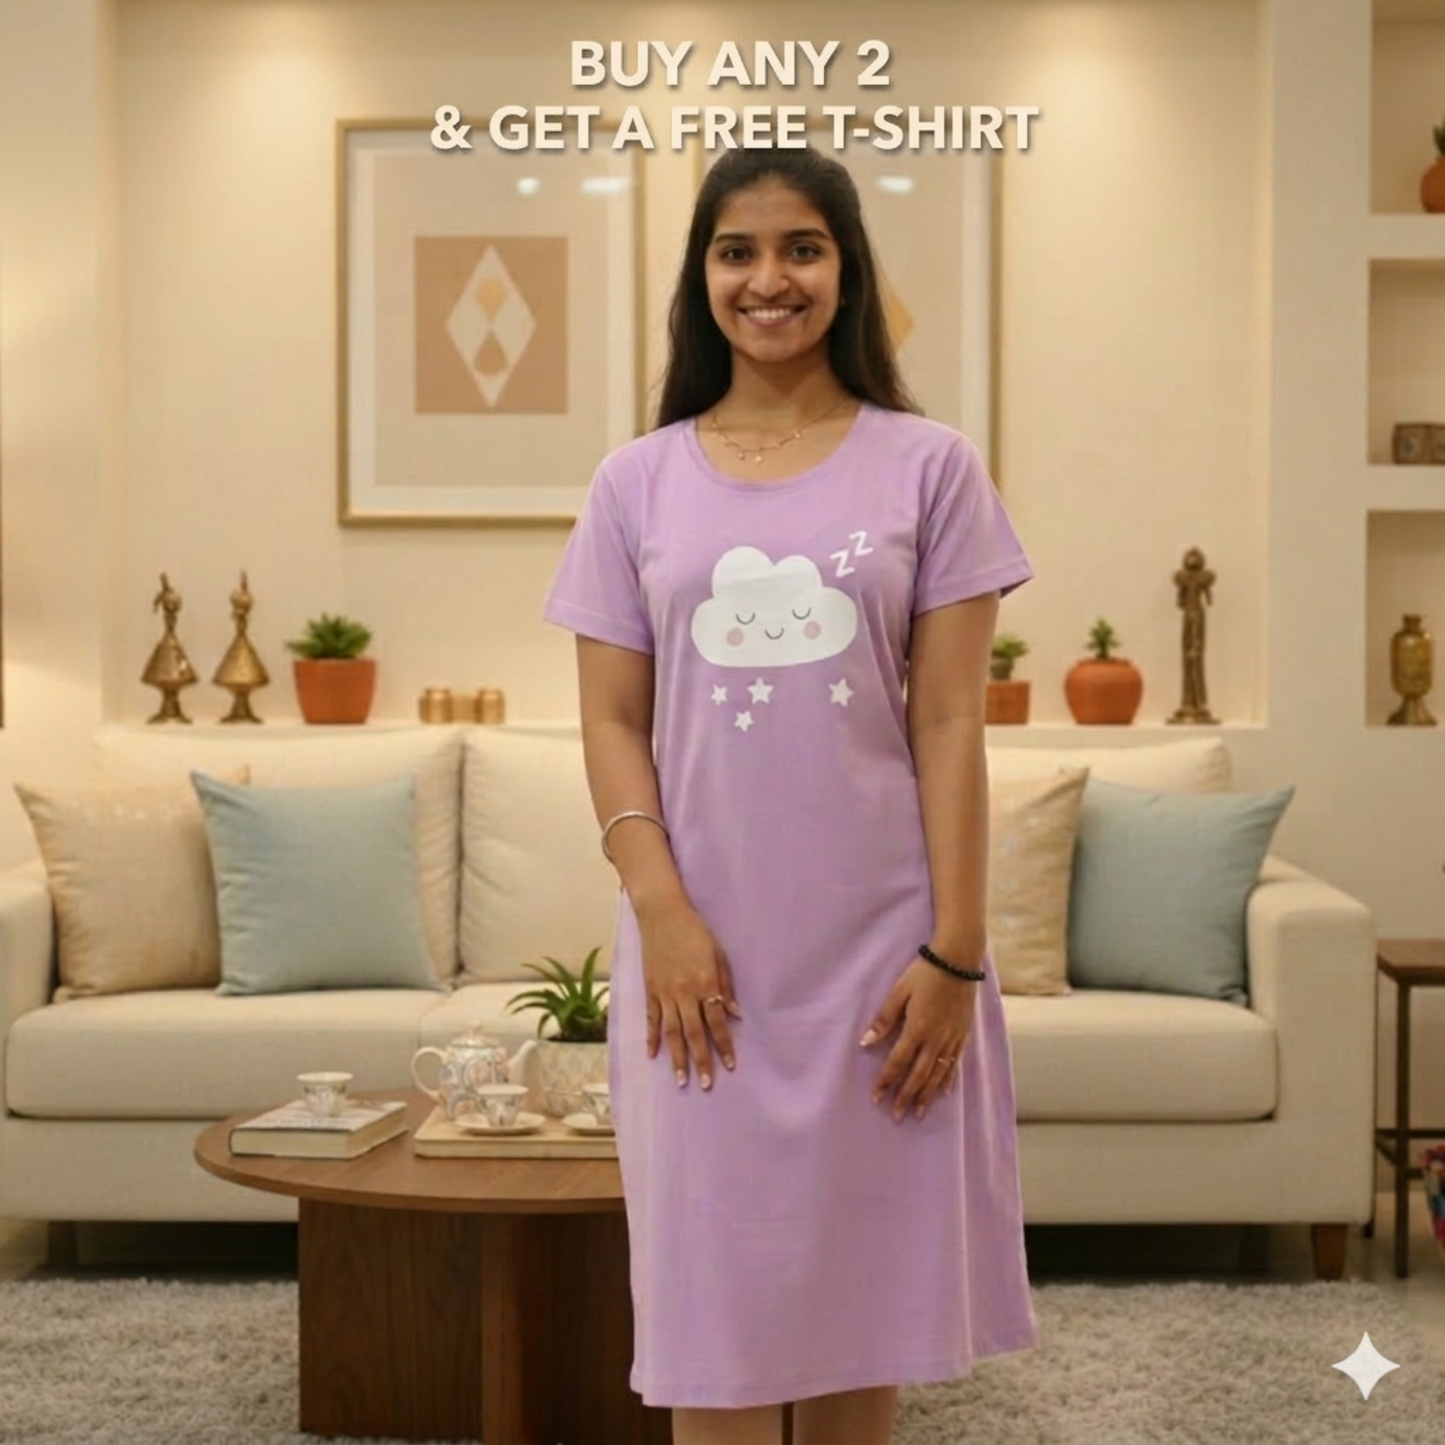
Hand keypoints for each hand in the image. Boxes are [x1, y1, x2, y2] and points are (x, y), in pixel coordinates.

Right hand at [635, 897, 740, 1090]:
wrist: (662, 914)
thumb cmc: (695, 932)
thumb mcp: (719, 955)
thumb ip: (726, 986)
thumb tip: (734, 1014)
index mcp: (704, 983)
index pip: (716, 1022)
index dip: (725, 1045)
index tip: (731, 1065)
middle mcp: (684, 993)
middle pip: (694, 1033)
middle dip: (701, 1060)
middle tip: (706, 1084)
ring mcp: (664, 993)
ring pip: (671, 1032)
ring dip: (677, 1058)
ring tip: (681, 1080)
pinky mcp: (650, 989)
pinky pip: (652, 1019)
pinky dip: (652, 1038)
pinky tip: (653, 1055)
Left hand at [860, 956, 976, 1120]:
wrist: (958, 961)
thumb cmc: (924, 973)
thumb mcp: (899, 992)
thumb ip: (884, 1019)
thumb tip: (866, 1042)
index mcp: (916, 1029)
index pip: (897, 1062)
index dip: (886, 1081)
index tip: (876, 1097)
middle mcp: (935, 1039)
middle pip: (918, 1075)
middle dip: (905, 1096)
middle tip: (896, 1114)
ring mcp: (951, 1038)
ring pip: (938, 1074)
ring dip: (926, 1095)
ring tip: (918, 1112)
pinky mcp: (963, 1034)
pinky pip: (955, 1063)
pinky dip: (948, 1079)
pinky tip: (944, 1092)